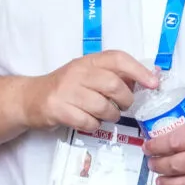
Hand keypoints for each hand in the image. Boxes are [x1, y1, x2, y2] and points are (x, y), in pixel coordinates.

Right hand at [23, 51, 156, 133]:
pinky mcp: (58, 109)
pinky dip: (94, 125)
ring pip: (103, 106)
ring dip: (110, 115)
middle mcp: (77, 72)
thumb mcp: (88, 75)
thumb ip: (113, 75)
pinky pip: (88, 122)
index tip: (153, 83)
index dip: (139, 70)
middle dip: (125, 100)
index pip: (118, 59)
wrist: (30, 98)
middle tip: (123, 106)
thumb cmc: (66, 87)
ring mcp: (66, 90)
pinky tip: (88, 121)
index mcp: (88, 61)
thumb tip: (148, 77)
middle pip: (114, 85)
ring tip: (106, 115)